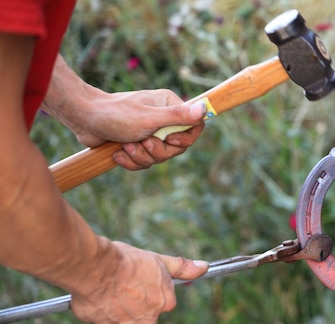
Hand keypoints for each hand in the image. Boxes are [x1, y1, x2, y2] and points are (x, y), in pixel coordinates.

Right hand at [69, 241, 208, 323]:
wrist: (95, 269)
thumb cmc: (128, 261)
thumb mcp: (159, 260)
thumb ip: (183, 268)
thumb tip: (204, 267)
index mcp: (165, 303)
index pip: (161, 298)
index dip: (149, 286)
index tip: (138, 276)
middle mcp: (150, 318)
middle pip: (144, 309)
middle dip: (135, 298)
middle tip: (123, 281)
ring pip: (125, 316)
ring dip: (118, 306)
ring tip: (110, 287)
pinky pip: (107, 322)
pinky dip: (103, 312)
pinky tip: (100, 297)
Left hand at [74, 90, 206, 170]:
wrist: (83, 119)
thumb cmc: (116, 114)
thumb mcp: (150, 118)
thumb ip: (178, 116)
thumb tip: (205, 108)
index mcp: (170, 106)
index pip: (194, 127)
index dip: (184, 139)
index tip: (168, 138)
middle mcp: (163, 118)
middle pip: (176, 148)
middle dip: (157, 151)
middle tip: (142, 143)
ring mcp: (150, 132)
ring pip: (159, 157)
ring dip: (140, 157)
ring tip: (125, 145)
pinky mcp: (137, 144)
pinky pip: (144, 162)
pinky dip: (131, 161)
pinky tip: (118, 153)